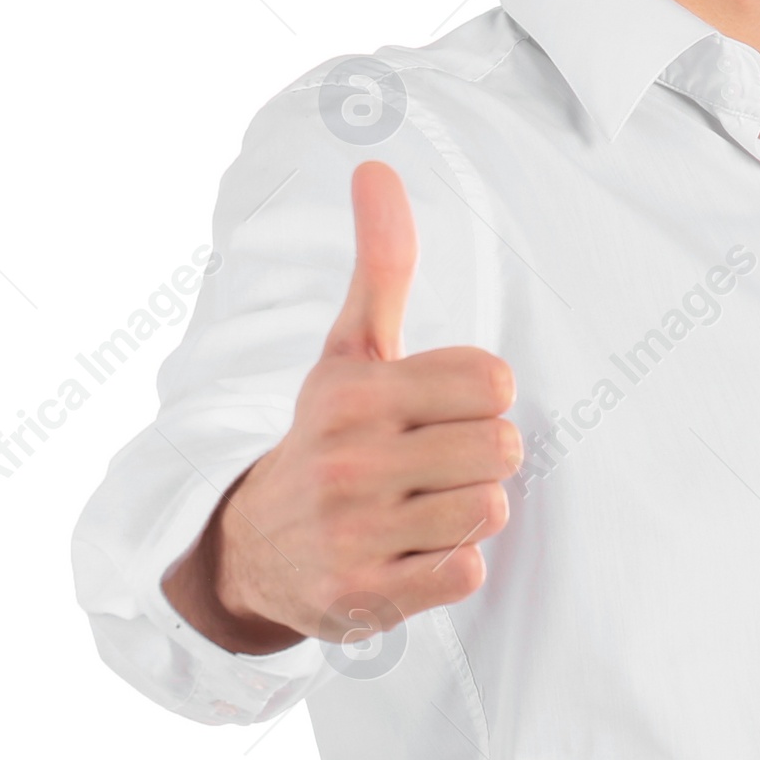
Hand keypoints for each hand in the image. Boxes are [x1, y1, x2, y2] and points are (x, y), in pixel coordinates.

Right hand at [162, 162, 518, 652]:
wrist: (256, 549)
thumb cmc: (328, 436)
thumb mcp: (348, 350)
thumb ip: (381, 263)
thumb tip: (376, 164)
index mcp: (352, 391)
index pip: (494, 380)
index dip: (483, 397)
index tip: (441, 409)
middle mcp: (347, 459)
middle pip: (503, 448)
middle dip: (482, 457)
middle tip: (437, 464)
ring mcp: (356, 531)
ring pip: (489, 509)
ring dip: (469, 512)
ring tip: (423, 507)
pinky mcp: (368, 596)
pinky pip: (467, 573)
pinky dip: (452, 567)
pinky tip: (413, 552)